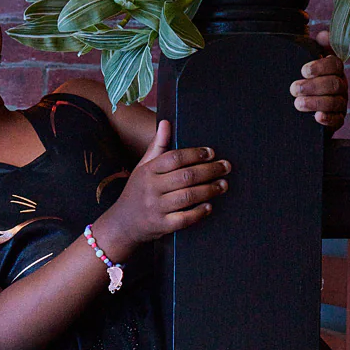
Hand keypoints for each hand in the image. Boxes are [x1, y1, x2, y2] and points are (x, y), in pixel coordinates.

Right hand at [99, 119, 230, 253]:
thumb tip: (166, 122)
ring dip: (209, 190)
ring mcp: (156, 208)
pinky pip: (184, 219)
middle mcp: (151, 189)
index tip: (211, 152)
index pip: (174, 158)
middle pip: (185, 176)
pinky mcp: (161, 226)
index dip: (195, 154)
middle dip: (209, 171)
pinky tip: (210, 206)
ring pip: (188, 196)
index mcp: (147, 171)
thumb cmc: (137, 192)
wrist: (123, 224)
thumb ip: (157, 146)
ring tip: (223, 185)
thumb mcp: (143, 168)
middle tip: (226, 167)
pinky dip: (199, 212)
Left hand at [290, 28, 346, 129]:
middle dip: (313, 86)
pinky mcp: (337, 120)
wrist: (297, 110)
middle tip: (294, 89)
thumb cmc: (303, 82)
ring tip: (298, 103)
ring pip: (335, 102)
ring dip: (316, 102)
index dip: (320, 66)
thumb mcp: (304, 62)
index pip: (335, 64)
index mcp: (334, 70)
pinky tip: (318, 117)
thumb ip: (314, 47)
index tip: (303, 70)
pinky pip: (337, 120)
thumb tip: (323, 35)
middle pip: (334, 84)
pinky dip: (328, 118)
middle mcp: (340, 85)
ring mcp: (340, 103)